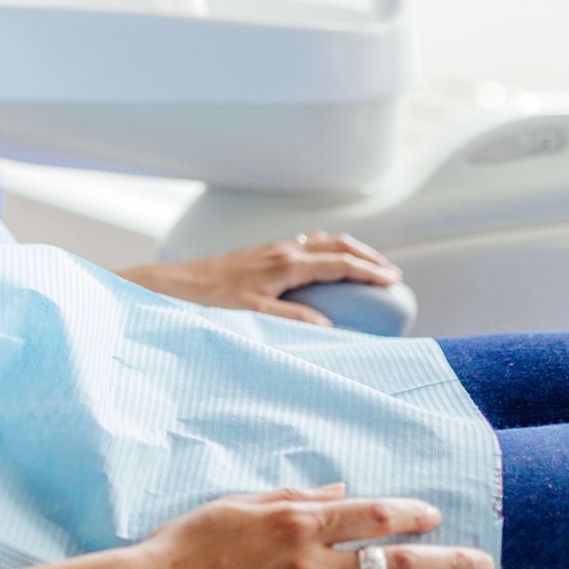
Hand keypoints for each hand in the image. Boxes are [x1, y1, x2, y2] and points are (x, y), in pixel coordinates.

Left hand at [118, 233, 401, 324]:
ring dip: (347, 251)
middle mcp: (282, 250)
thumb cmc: (211, 303)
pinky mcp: (260, 253)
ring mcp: (271, 248)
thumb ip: (292, 322)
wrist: (174, 285)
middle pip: (337, 245)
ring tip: (366, 266)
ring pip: (321, 241)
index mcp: (286, 264)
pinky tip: (323, 264)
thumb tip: (329, 327)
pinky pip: (303, 244)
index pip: (340, 263)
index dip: (370, 272)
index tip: (395, 282)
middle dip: (367, 257)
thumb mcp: (254, 317)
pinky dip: (325, 250)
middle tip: (391, 275)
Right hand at [130, 484, 492, 568]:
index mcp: (297, 525)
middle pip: (395, 564)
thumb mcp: (237, 506)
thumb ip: (293, 498)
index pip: (371, 515)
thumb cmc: (186, 547)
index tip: (436, 514)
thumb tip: (339, 492)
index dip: (410, 513)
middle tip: (483, 563)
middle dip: (445, 563)